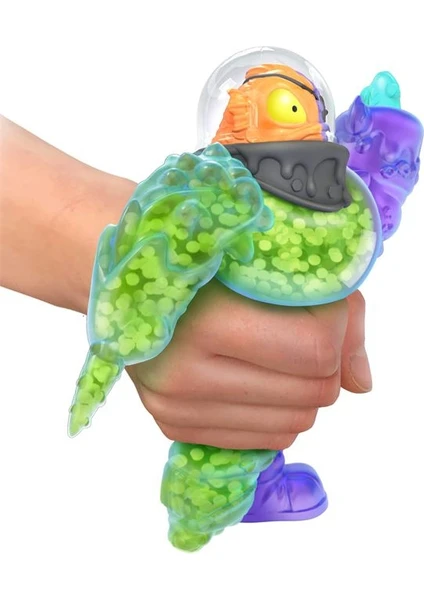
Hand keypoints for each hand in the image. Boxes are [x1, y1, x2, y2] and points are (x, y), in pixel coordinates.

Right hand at [128, 281, 370, 449]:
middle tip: (303, 332)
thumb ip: (336, 315)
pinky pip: (264, 440)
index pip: (317, 349)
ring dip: (303, 391)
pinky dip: (277, 412)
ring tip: (280, 357)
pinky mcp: (172, 426)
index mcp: (205, 323)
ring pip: (294, 424)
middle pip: (312, 393)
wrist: (127, 278)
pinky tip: (259, 380)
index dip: (336, 326)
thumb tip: (362, 384)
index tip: (322, 306)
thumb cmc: (200, 261)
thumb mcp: (267, 264)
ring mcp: (174, 408)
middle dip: (325, 363)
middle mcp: (184, 376)